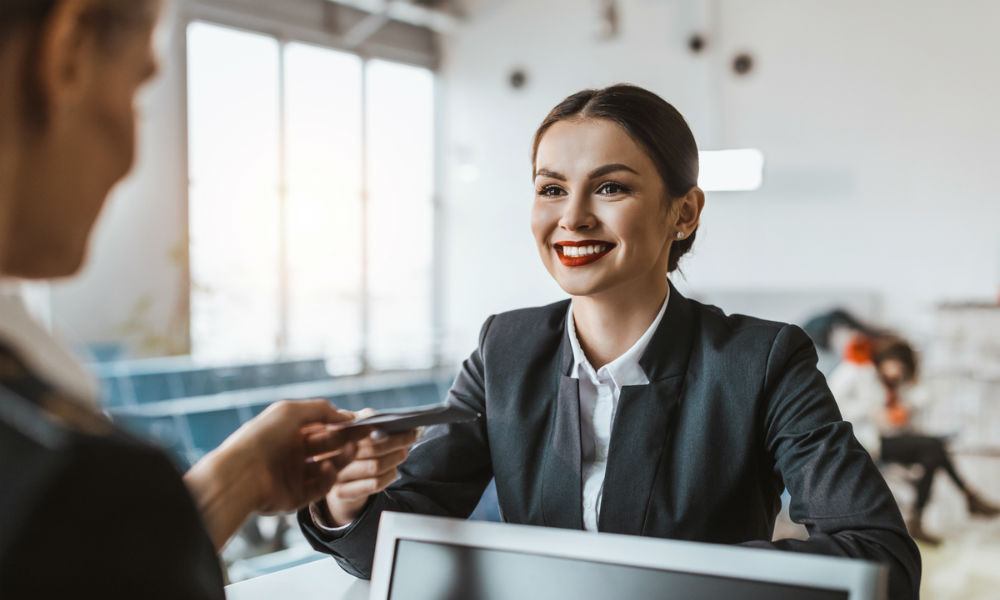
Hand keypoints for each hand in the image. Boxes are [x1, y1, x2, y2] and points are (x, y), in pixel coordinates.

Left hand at [184, 399, 372, 548]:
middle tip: (367, 436)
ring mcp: (294, 476)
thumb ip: (321, 409)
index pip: (322, 427)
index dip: (341, 425)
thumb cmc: (262, 437)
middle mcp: (292, 454)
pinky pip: (320, 488)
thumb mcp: (291, 410)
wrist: (240, 474)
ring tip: (354, 449)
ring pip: (328, 467)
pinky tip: (329, 470)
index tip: (362, 423)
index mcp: (289, 433)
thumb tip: (345, 416)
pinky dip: (328, 479)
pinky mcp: (296, 497)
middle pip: (328, 447)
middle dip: (347, 440)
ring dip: (343, 458)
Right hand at [324, 409, 421, 525]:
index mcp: (330, 434)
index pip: (358, 428)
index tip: (402, 424)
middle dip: (396, 441)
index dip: (382, 427)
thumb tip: (377, 416)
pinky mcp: (341, 493)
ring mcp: (334, 475)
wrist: (337, 478)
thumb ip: (364, 419)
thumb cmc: (350, 446)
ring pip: (374, 466)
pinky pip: (373, 484)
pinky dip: (389, 476)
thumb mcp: (354, 427)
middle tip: (411, 436)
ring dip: (395, 457)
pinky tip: (394, 470)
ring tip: (404, 452)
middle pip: (370, 447)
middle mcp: (329, 455)